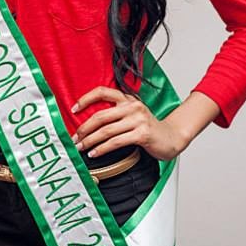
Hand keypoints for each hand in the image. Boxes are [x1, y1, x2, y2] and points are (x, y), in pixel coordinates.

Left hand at [71, 87, 186, 161]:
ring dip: (90, 141)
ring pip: (106, 130)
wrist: (172, 138)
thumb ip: (116, 114)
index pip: (102, 91)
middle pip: (100, 116)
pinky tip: (95, 153)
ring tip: (81, 148)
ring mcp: (138, 119)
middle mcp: (132, 106)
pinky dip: (102, 149)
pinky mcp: (142, 134)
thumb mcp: (132, 116)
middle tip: (74, 138)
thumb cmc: (148, 129)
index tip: (73, 109)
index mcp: (128, 99)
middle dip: (84, 129)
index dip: (85, 99)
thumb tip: (88, 124)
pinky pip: (116, 142)